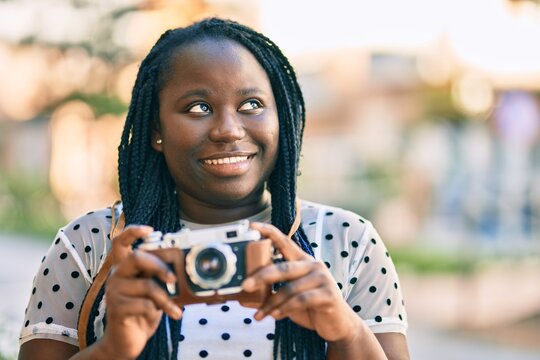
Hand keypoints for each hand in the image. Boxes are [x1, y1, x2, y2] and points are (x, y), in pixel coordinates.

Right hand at [100, 225, 182, 358]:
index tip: (150, 230)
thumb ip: (160, 277)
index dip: (133, 231)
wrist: (127, 341)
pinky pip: (145, 304)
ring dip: (166, 298)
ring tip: (175, 309)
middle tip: (174, 278)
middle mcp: (117, 275)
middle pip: (136, 257)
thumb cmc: (143, 312)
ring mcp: (114, 291)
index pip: (121, 242)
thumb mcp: (155, 291)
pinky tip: (161, 316)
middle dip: (159, 266)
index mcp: (125, 268)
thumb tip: (182, 268)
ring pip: (147, 285)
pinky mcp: (116, 308)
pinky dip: (160, 310)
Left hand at [242, 222, 361, 342]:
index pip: (284, 242)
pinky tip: (275, 316)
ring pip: (290, 288)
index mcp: (302, 260)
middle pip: (283, 267)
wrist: (338, 324)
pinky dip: (285, 309)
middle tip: (245, 285)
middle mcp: (313, 265)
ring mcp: (323, 278)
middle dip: (262, 276)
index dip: (269, 232)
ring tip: (259, 315)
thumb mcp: (289, 296)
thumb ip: (273, 291)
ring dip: (271, 303)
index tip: (252, 226)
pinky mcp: (329, 294)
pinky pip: (301, 300)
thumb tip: (245, 295)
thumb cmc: (310, 307)